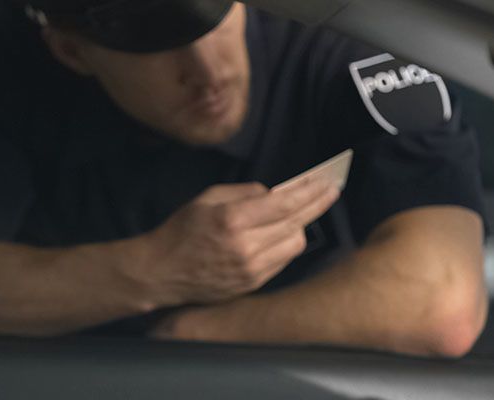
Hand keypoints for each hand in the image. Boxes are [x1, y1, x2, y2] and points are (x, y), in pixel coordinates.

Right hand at [130, 177, 339, 306]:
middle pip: (296, 222)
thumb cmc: (180, 232)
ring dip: (301, 225)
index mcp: (232, 220)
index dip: (310, 191)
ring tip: (302, 211)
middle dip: (318, 203)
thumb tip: (273, 193)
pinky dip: (286, 244)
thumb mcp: (206, 199)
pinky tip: (284, 233)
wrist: (161, 273)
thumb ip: (243, 193)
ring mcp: (250, 269)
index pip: (284, 203)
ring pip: (294, 243)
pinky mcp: (252, 284)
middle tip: (332, 189)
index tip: (327, 181)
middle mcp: (245, 247)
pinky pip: (283, 261)